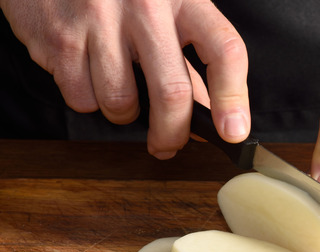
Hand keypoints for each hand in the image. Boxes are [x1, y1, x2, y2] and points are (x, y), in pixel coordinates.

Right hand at [0, 0, 249, 156]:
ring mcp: (100, 19)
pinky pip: (82, 98)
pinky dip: (87, 99)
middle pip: (172, 92)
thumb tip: (212, 115)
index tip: (233, 131)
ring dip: (123, 114)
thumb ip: (188, 60)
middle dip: (172, 133)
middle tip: (168, 144)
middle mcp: (145, 5)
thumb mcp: (165, 12)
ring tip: (118, 90)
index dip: (233, 97)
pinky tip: (86, 71)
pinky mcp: (62, 36)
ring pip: (121, 103)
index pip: (224, 51)